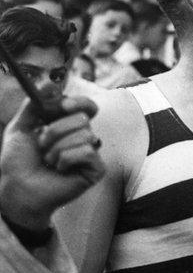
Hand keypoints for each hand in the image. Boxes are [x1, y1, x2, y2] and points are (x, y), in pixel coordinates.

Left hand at [0, 95, 104, 231]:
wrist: (16, 188)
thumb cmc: (18, 162)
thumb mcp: (20, 127)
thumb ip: (33, 105)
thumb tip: (49, 84)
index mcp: (68, 125)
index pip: (87, 106)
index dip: (79, 102)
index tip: (62, 105)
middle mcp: (83, 137)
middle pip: (83, 118)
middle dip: (56, 130)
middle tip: (42, 144)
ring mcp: (91, 154)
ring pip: (85, 134)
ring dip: (58, 148)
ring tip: (49, 160)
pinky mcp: (96, 169)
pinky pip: (87, 151)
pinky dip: (66, 159)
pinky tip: (59, 169)